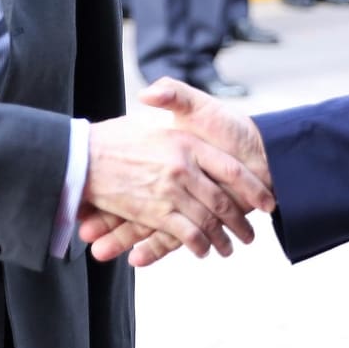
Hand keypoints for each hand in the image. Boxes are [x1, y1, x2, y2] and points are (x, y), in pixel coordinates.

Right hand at [82, 101, 272, 259]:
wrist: (81, 155)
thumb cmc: (117, 134)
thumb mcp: (150, 112)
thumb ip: (173, 98)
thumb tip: (180, 95)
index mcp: (186, 143)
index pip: (232, 169)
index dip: (253, 187)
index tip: (267, 201)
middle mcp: (183, 168)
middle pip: (224, 202)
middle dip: (240, 222)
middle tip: (250, 235)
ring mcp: (170, 192)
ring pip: (208, 222)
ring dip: (222, 240)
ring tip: (229, 248)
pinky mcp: (156, 213)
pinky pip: (186, 235)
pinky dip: (197, 245)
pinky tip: (203, 251)